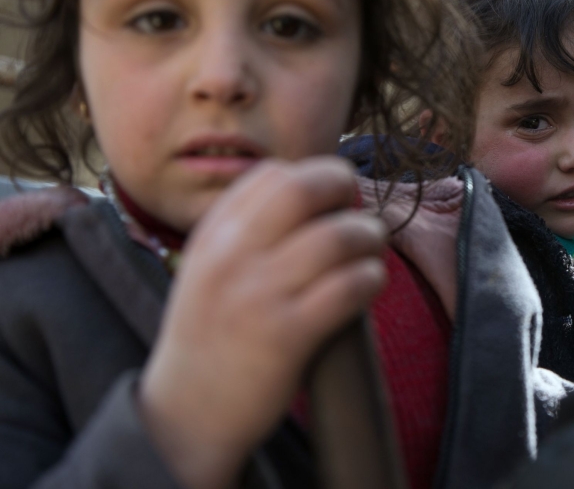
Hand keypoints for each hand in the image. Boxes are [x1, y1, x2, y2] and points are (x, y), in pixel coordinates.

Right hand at [139, 158, 387, 488]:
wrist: (186, 414)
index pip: (270, 175)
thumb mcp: (207, 270)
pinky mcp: (287, 335)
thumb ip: (246, 232)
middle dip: (343, 189)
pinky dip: (370, 278)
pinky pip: (347, 287)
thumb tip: (313, 194)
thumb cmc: (210, 337)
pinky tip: (369, 282)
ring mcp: (258, 295)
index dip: (312, 175)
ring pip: (336, 237)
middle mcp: (232, 257)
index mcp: (213, 236)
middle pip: (303, 189)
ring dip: (368, 237)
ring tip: (371, 250)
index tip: (330, 197)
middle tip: (357, 212)